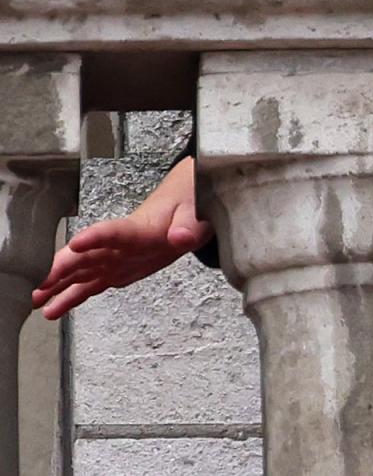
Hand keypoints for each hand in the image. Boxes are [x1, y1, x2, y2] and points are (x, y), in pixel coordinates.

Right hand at [31, 158, 211, 320]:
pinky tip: (54, 309)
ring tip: (37, 300)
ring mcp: (116, 257)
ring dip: (59, 285)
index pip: (115, 232)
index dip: (96, 237)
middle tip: (40, 284)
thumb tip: (182, 237)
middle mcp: (121, 244)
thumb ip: (189, 227)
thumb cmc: (188, 204)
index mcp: (140, 228)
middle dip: (63, 268)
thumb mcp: (197, 214)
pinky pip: (91, 284)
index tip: (76, 244)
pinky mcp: (118, 269)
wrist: (185, 202)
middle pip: (88, 255)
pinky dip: (72, 296)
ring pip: (83, 271)